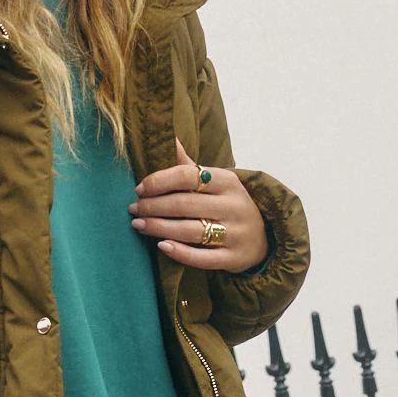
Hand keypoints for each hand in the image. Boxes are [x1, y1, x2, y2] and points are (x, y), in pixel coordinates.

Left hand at [129, 138, 266, 273]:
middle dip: (153, 207)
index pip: (188, 176)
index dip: (159, 181)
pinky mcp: (233, 258)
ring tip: (138, 225)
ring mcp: (235, 233)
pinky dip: (180, 252)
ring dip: (159, 228)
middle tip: (134, 209)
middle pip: (185, 205)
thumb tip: (170, 139)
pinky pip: (202, 258)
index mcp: (227, 181)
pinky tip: (161, 246)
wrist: (263, 236)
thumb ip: (190, 166)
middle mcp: (233, 206)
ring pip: (190, 231)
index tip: (139, 189)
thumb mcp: (217, 182)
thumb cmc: (229, 204)